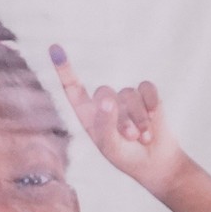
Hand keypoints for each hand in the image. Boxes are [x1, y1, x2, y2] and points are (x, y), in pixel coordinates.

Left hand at [50, 45, 186, 193]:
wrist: (156, 163)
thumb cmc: (126, 157)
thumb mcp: (110, 146)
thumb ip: (105, 124)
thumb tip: (108, 99)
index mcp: (89, 114)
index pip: (73, 88)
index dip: (64, 68)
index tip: (55, 48)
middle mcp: (106, 103)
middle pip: (105, 91)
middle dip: (119, 116)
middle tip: (130, 137)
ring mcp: (127, 98)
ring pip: (129, 93)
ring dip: (139, 118)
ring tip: (144, 137)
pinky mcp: (147, 96)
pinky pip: (147, 88)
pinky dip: (152, 104)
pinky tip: (156, 117)